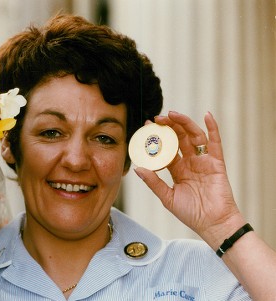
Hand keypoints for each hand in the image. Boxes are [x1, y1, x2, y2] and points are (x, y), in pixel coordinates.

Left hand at [134, 111, 244, 247]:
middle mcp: (190, 162)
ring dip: (184, 123)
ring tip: (172, 114)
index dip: (157, 138)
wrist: (212, 224)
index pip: (166, 149)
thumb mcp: (167, 197)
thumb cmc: (191, 214)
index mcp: (178, 169)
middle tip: (157, 118)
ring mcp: (204, 161)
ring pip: (193, 137)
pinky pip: (215, 143)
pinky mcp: (217, 163)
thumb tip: (137, 169)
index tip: (146, 127)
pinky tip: (206, 115)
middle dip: (169, 127)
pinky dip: (212, 128)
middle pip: (179, 138)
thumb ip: (153, 182)